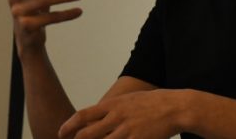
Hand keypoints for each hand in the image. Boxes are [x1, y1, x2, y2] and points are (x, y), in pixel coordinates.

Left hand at [58, 90, 184, 138]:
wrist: (175, 107)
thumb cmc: (152, 103)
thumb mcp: (129, 100)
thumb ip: (111, 109)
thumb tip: (94, 118)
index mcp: (113, 104)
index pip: (83, 115)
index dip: (68, 126)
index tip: (61, 133)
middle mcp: (116, 117)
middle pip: (86, 135)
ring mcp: (126, 131)